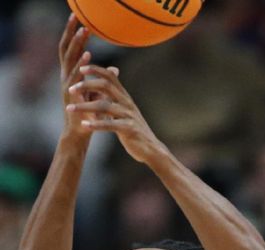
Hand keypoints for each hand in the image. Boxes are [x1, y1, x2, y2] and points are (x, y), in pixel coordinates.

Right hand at [59, 14, 92, 138]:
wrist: (80, 132)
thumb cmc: (89, 113)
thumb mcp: (97, 94)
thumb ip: (104, 80)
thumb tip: (115, 70)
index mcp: (71, 76)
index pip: (71, 51)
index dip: (73, 36)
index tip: (79, 21)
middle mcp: (66, 78)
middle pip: (67, 51)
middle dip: (71, 34)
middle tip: (77, 18)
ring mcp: (67, 86)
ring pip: (69, 61)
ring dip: (76, 46)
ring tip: (83, 33)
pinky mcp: (71, 96)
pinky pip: (75, 77)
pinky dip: (80, 65)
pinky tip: (87, 56)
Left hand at [66, 65, 165, 163]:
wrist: (152, 149)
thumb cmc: (135, 131)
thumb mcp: (126, 111)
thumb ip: (116, 98)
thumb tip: (106, 87)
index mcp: (125, 98)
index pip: (110, 77)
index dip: (96, 70)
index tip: (81, 68)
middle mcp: (127, 103)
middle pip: (105, 86)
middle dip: (86, 85)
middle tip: (70, 89)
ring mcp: (129, 116)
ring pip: (104, 106)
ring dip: (85, 106)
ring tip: (69, 109)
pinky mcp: (129, 129)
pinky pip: (110, 125)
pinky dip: (96, 124)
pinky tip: (84, 125)